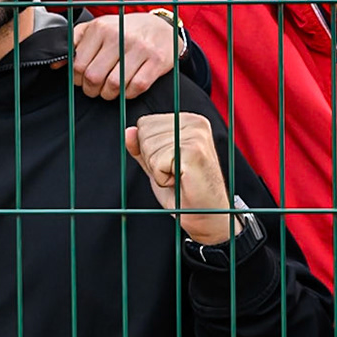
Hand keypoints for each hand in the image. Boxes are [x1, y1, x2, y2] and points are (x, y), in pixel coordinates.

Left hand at [72, 11, 177, 99]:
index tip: (82, 80)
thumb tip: (56, 64)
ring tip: (108, 91)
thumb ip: (75, 43)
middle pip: (94, 76)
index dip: (77, 79)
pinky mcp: (157, 61)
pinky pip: (136, 87)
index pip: (78, 64)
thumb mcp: (98, 29)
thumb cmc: (125, 30)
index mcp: (101, 28)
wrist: (162, 27)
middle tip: (94, 89)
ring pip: (114, 85)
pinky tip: (126, 89)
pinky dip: (128, 94)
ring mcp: (140, 49)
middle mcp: (120, 36)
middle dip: (91, 89)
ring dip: (108, 94)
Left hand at [126, 112, 237, 244]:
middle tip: (175, 172)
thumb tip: (128, 131)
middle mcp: (195, 122)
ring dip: (158, 170)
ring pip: (149, 148)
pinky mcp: (194, 151)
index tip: (170, 163)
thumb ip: (142, 147)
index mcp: (188, 120)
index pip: (144, 123)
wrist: (207, 216)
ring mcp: (196, 135)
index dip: (148, 150)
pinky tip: (181, 181)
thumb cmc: (185, 192)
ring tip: (178, 176)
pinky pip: (157, 162)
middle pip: (144, 134)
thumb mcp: (156, 165)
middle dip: (152, 159)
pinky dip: (162, 178)